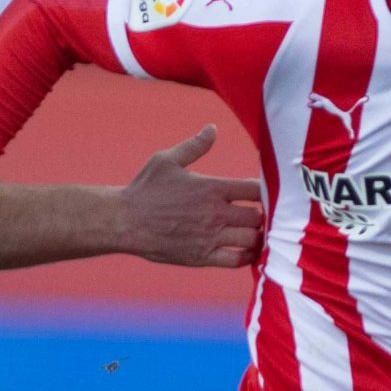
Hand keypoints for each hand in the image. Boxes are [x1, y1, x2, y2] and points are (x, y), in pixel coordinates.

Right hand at [119, 126, 262, 268]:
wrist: (124, 221)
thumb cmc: (145, 189)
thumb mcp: (167, 160)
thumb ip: (194, 146)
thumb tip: (212, 129)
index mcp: (211, 188)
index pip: (256, 189)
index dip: (266, 191)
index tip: (264, 193)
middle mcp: (215, 213)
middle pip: (258, 217)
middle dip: (262, 215)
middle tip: (258, 215)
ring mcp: (209, 237)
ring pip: (252, 240)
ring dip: (257, 236)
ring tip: (254, 232)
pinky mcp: (202, 257)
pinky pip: (236, 261)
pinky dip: (247, 257)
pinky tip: (246, 250)